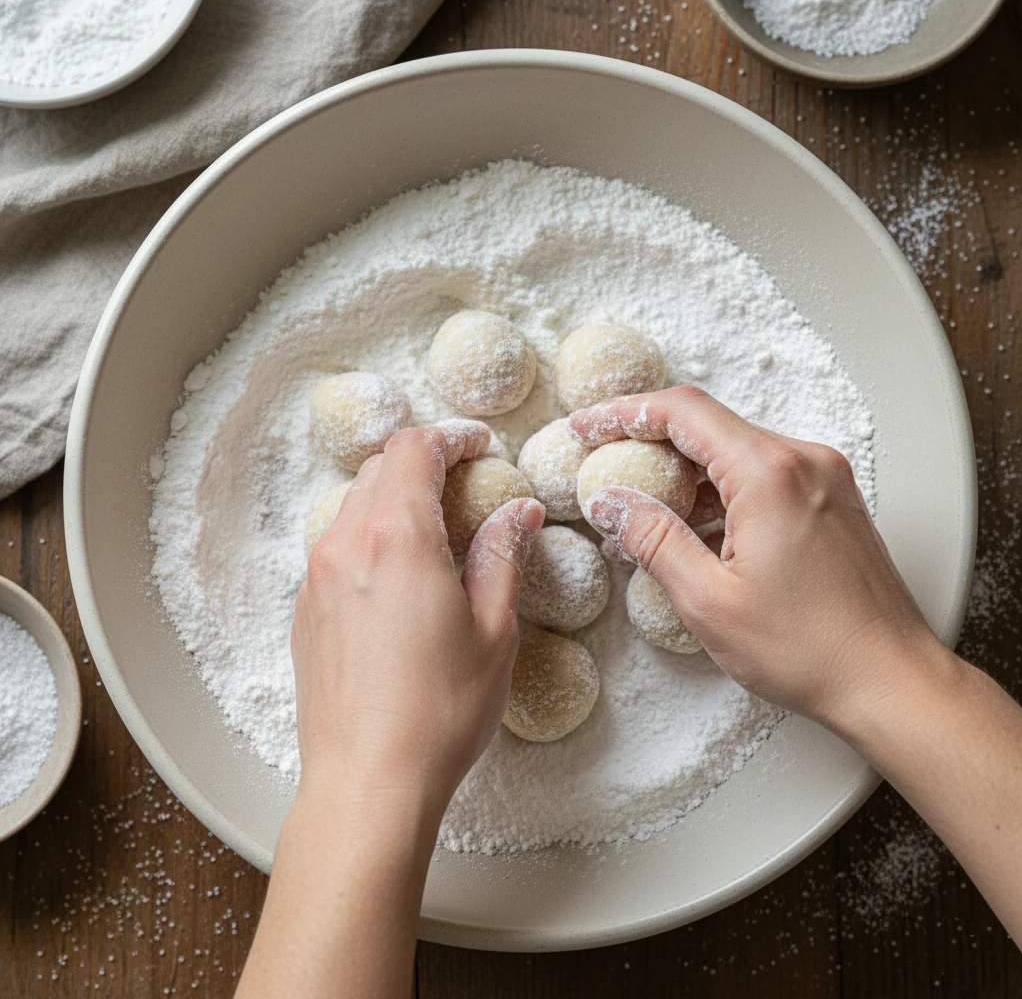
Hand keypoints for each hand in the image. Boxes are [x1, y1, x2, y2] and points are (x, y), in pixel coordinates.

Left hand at [292, 419, 543, 816]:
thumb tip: (518, 512)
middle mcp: (345, 544)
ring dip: (395, 500)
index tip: (480, 446)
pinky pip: (336, 545)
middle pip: (381, 469)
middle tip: (467, 485)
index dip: (452, 437)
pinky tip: (401, 575)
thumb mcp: (493, 630)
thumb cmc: (437, 712)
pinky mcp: (305, 609)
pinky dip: (370, 536)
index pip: (415, 449)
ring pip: (354, 504)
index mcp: (397, 538)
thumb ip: (502, 556)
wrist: (366, 782)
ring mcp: (317, 577)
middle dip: (425, 463)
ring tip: (437, 532)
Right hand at [569, 386, 937, 727]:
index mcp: (770, 474)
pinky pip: (761, 478)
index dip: (624, 413)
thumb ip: (653, 539)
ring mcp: (822, 479)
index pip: (682, 412)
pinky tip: (689, 530)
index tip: (588, 427)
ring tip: (639, 514)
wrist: (891, 680)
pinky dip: (718, 494)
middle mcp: (802, 461)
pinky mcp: (830, 501)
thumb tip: (613, 502)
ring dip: (683, 476)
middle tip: (604, 470)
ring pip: (733, 453)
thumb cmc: (811, 650)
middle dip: (648, 446)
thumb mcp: (708, 600)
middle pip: (708, 427)